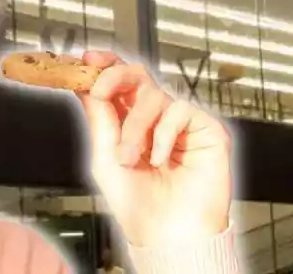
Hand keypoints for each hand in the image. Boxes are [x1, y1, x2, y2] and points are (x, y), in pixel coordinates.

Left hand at [78, 51, 231, 248]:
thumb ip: (99, 120)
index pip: (117, 83)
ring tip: (129, 157)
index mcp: (128, 122)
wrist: (168, 235)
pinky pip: (181, 111)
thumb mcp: (105, 159)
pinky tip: (162, 159)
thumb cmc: (138, 205)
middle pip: (137, 75)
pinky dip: (164, 135)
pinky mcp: (206, 129)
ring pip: (154, 96)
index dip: (103, 66)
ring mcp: (181, 122)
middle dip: (115, 76)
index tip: (86, 58)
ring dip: (135, 126)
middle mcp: (155, 118)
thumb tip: (86, 84)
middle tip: (101, 89)